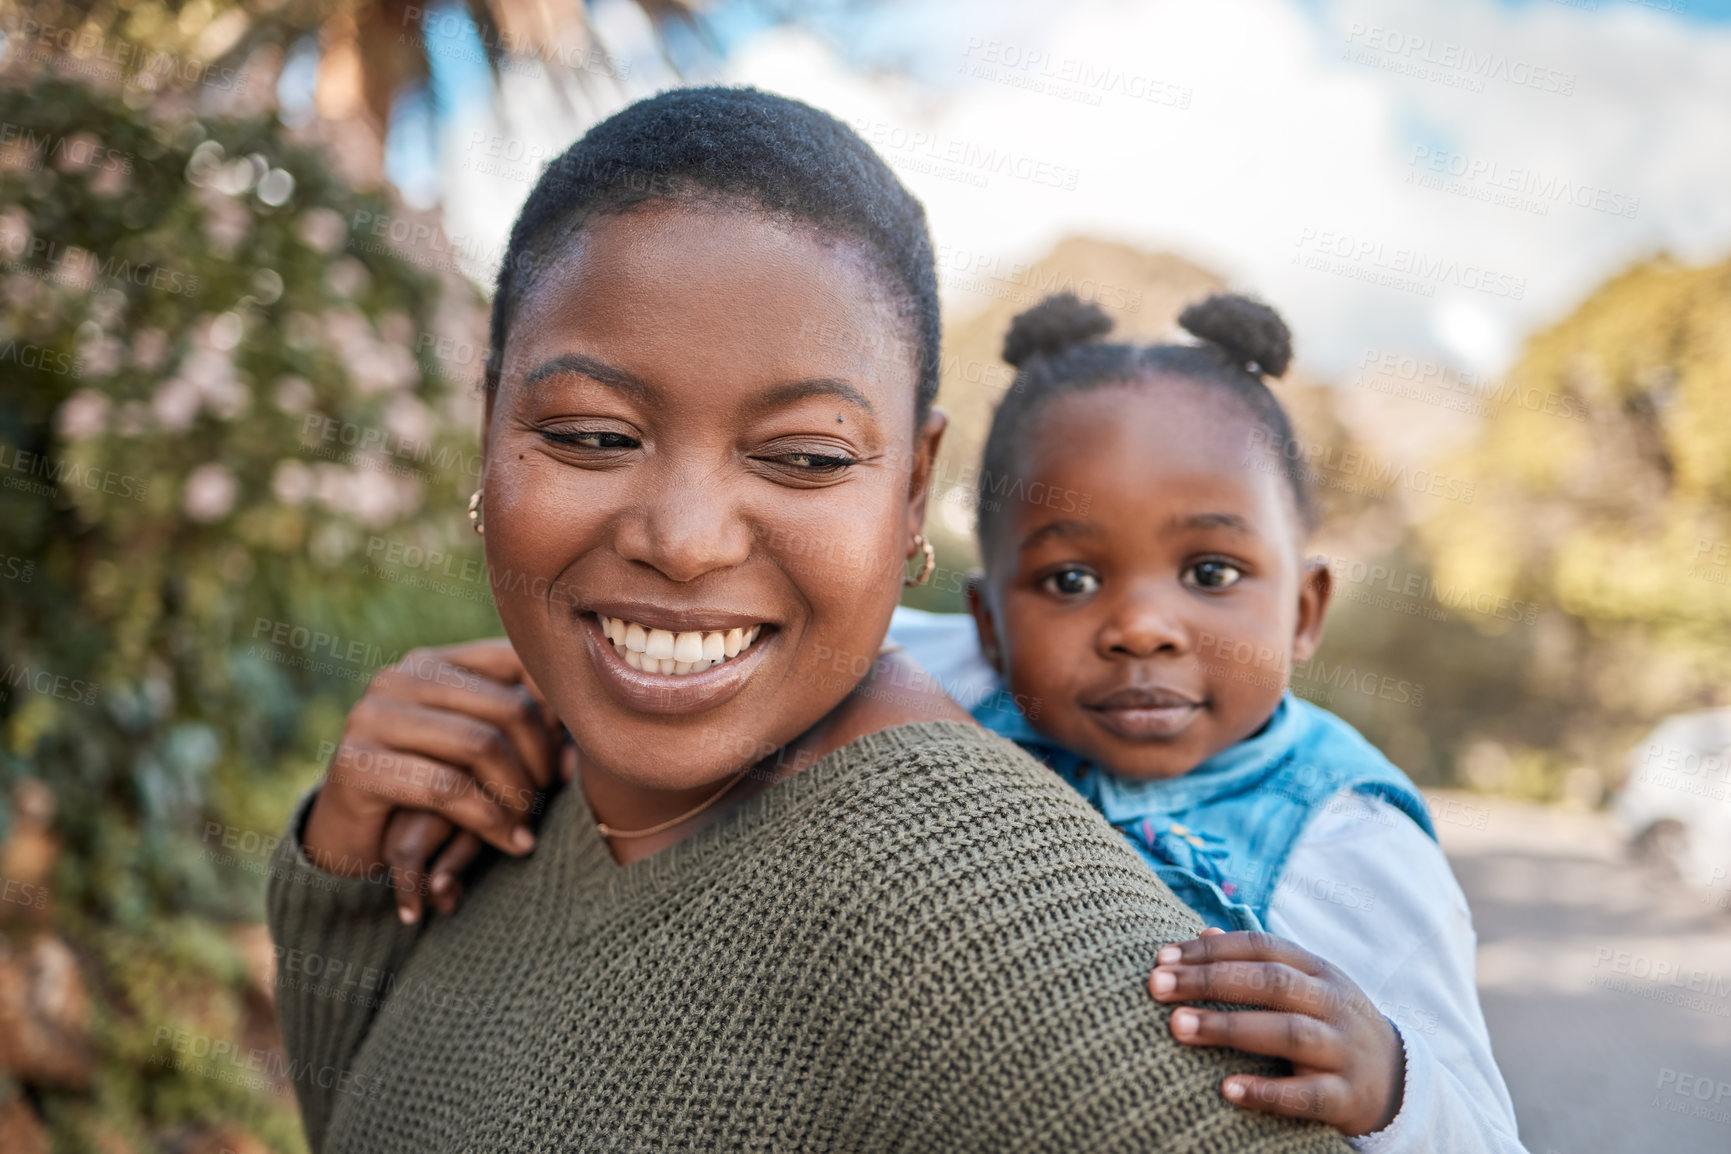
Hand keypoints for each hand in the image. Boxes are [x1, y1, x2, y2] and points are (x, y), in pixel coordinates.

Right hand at [302, 639, 564, 923]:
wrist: (346, 839)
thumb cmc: (425, 791)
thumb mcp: (474, 753)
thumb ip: (517, 731)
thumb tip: (581, 743)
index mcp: (432, 662)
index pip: (518, 661)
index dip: (556, 711)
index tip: (569, 762)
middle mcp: (399, 678)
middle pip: (508, 708)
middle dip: (541, 762)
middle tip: (548, 802)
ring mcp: (371, 717)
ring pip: (481, 746)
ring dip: (518, 796)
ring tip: (527, 828)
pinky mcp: (357, 765)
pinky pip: (447, 788)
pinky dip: (489, 819)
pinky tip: (509, 842)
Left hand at [1148, 928, 1404, 1136]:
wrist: (1396, 1081)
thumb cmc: (1328, 1025)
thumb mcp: (1304, 986)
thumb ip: (1257, 962)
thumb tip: (1202, 932)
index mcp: (1318, 971)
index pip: (1261, 948)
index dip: (1211, 950)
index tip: (1161, 958)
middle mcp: (1332, 1003)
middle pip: (1270, 982)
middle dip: (1209, 980)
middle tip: (1156, 986)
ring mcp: (1343, 1049)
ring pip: (1288, 1033)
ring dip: (1230, 1028)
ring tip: (1177, 1027)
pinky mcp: (1346, 1096)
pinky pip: (1307, 1095)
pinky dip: (1267, 1093)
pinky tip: (1227, 1089)